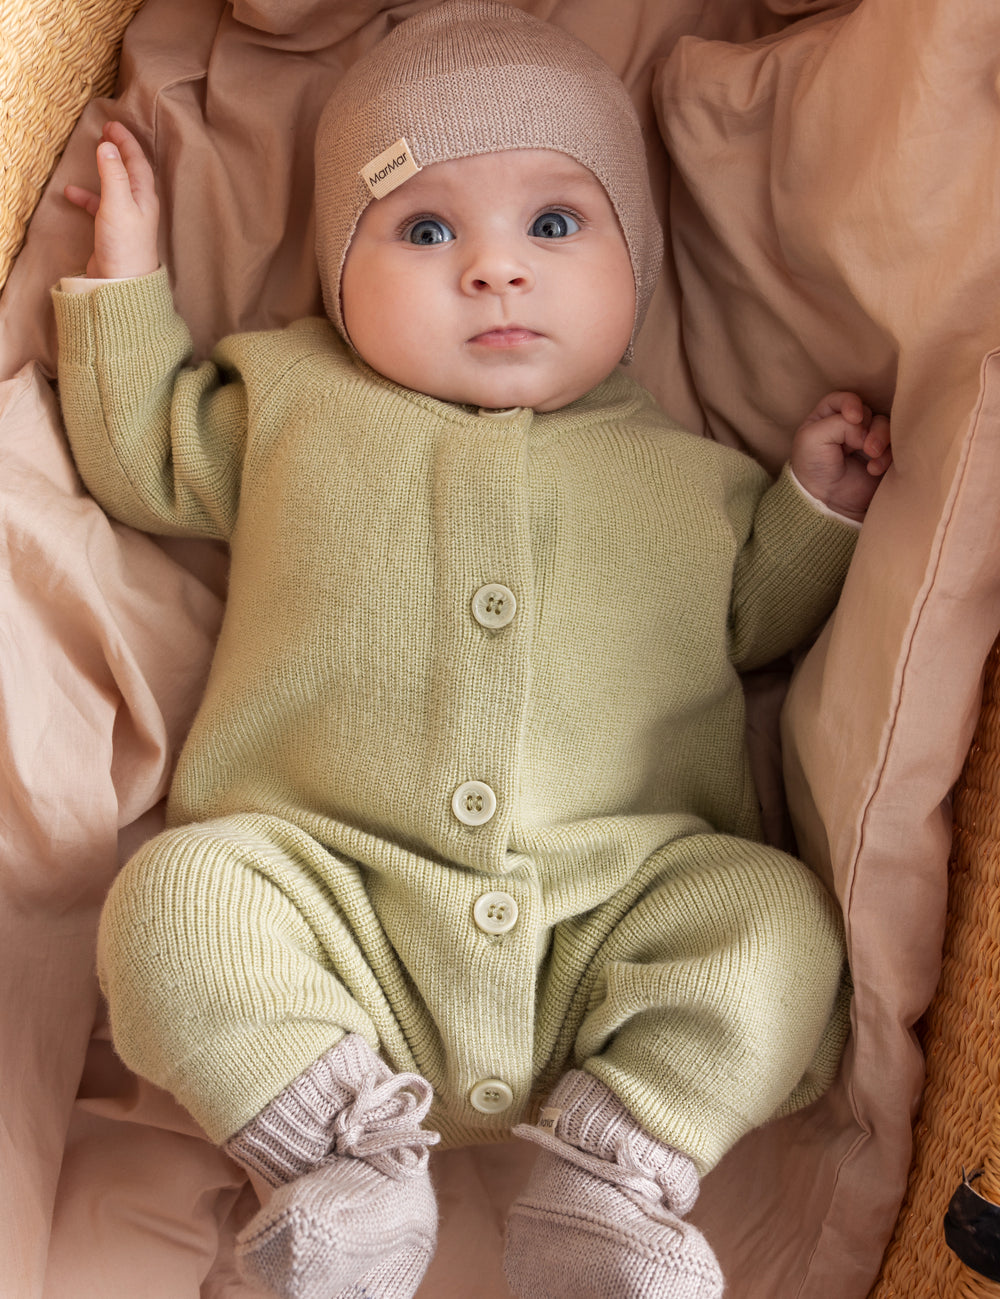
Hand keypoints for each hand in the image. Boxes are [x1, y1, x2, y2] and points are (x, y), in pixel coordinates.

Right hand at [64, 121, 159, 278]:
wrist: (121, 283)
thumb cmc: (125, 245)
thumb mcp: (118, 204)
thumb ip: (112, 174)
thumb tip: (107, 146)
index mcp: (145, 197)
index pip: (138, 161)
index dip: (126, 141)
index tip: (112, 125)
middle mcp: (139, 206)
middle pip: (130, 170)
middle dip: (119, 150)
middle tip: (106, 133)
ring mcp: (126, 218)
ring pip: (114, 186)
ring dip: (104, 169)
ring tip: (93, 153)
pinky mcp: (113, 231)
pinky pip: (99, 206)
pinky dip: (86, 197)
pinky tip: (71, 194)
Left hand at [790, 391, 891, 522]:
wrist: (828, 502)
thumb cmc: (813, 468)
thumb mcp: (812, 438)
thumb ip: (839, 423)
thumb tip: (865, 428)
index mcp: (828, 417)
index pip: (845, 398)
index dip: (851, 403)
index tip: (853, 418)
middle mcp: (850, 426)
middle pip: (869, 412)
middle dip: (869, 427)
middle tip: (865, 447)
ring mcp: (868, 440)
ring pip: (886, 425)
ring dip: (881, 439)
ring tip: (872, 456)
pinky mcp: (883, 456)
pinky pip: (896, 445)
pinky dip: (887, 456)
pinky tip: (874, 470)